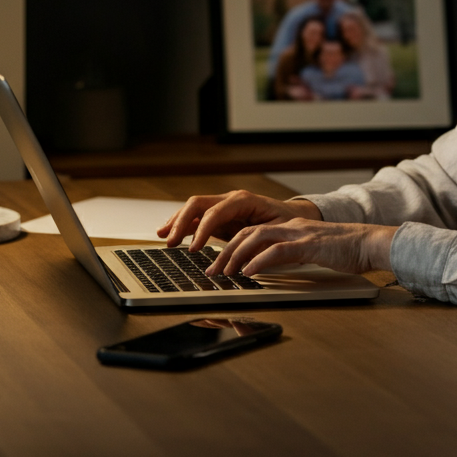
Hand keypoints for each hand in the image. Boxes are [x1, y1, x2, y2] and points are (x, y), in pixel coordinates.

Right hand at [157, 190, 322, 250]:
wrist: (294, 216)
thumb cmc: (288, 223)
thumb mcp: (279, 232)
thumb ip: (261, 241)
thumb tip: (244, 257)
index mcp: (244, 200)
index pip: (216, 211)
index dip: (202, 229)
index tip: (194, 248)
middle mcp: (231, 200)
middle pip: (198, 203)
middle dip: (181, 221)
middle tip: (170, 242)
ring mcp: (224, 206)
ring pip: (194, 208)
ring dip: (176, 221)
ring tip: (162, 236)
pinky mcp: (220, 216)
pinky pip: (197, 217)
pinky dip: (182, 224)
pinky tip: (169, 233)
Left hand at [205, 219, 397, 276]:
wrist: (371, 243)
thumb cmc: (346, 251)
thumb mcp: (311, 251)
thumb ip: (291, 255)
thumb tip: (268, 269)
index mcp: (290, 227)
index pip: (252, 230)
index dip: (231, 245)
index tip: (218, 262)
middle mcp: (291, 226)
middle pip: (248, 232)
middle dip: (226, 251)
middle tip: (211, 271)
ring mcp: (300, 233)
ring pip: (257, 237)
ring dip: (236, 255)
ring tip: (224, 272)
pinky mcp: (309, 245)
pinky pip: (278, 250)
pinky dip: (259, 261)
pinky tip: (249, 272)